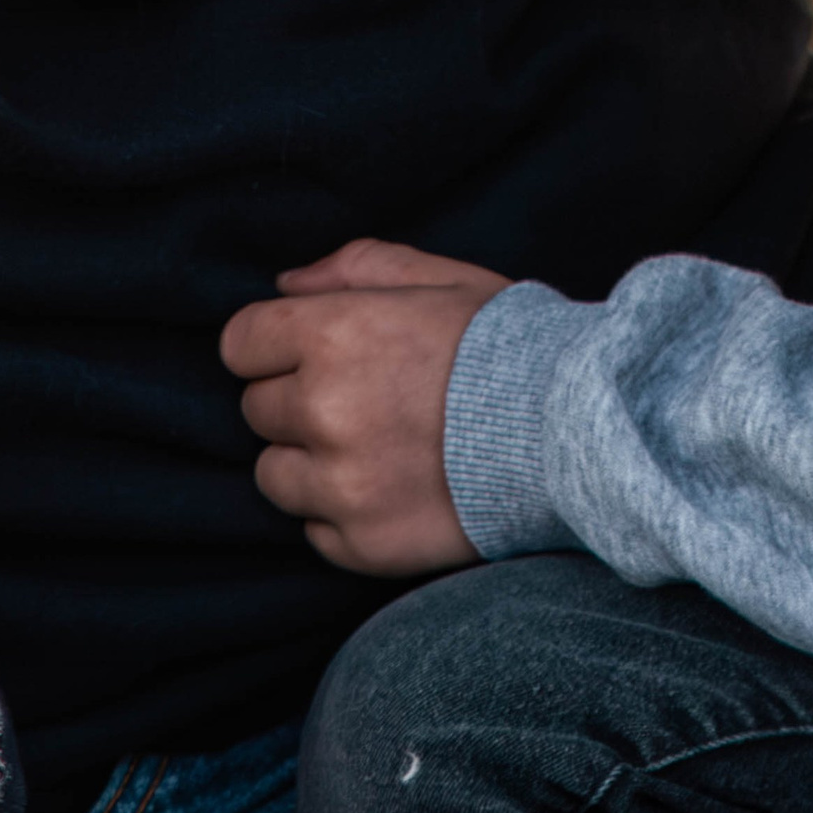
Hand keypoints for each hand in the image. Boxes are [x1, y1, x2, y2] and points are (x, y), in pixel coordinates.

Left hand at [221, 237, 509, 577]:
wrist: (572, 432)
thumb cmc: (504, 343)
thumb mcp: (435, 276)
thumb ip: (352, 268)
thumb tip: (285, 285)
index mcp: (332, 334)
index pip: (240, 344)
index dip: (272, 345)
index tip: (306, 351)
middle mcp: (323, 411)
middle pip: (257, 410)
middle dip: (297, 399)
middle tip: (362, 396)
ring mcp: (339, 485)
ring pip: (274, 476)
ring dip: (309, 461)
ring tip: (375, 447)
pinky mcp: (360, 545)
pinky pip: (313, 530)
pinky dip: (341, 513)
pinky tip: (393, 487)